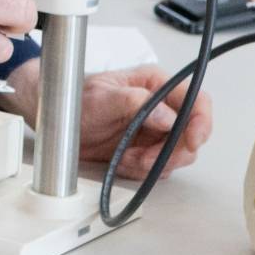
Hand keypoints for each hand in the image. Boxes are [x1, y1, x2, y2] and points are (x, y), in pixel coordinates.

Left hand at [2, 61, 212, 178]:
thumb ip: (134, 102)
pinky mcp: (146, 149)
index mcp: (155, 85)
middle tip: (147, 158)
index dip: (201, 121)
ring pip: (178, 154)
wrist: (53, 120)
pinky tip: (123, 161)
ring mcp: (155, 130)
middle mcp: (161, 107)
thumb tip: (167, 116)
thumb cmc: (72, 99)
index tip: (191, 140)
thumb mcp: (100, 97)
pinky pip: (158, 167)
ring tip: (128, 158)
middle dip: (173, 151)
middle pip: (191, 133)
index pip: (196, 99)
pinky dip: (143, 169)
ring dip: (155, 162)